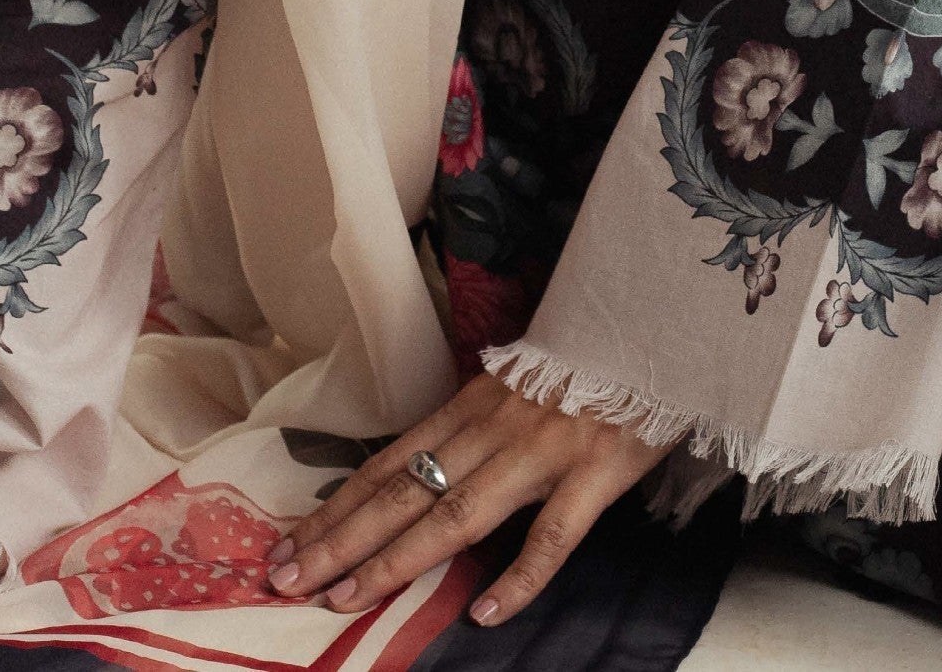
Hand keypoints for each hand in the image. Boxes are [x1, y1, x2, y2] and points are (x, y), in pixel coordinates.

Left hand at [265, 369, 673, 625]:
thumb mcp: (515, 387)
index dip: (336, 506)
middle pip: (403, 493)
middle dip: (340, 539)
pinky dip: (521, 576)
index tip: (289, 541)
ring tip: (344, 599)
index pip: (388, 464)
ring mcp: (541, 451)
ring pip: (456, 514)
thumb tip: (424, 472)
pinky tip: (487, 614)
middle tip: (286, 579)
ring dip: (394, 559)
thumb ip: (473, 426)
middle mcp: (492, 429)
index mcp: (470, 407)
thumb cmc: (586, 362)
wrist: (655, 327)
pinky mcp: (594, 472)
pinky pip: (553, 533)